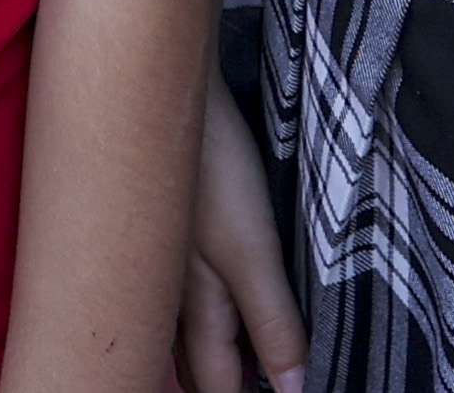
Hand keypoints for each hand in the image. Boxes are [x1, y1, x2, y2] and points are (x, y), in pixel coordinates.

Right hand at [178, 75, 302, 392]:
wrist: (160, 91)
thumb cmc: (209, 169)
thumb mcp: (251, 247)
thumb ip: (271, 319)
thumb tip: (293, 388)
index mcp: (196, 310)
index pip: (218, 386)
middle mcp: (176, 296)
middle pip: (198, 366)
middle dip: (223, 384)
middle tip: (251, 385)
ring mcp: (170, 262)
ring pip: (187, 331)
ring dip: (214, 352)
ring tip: (238, 360)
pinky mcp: (174, 228)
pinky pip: (184, 291)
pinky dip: (204, 311)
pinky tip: (218, 296)